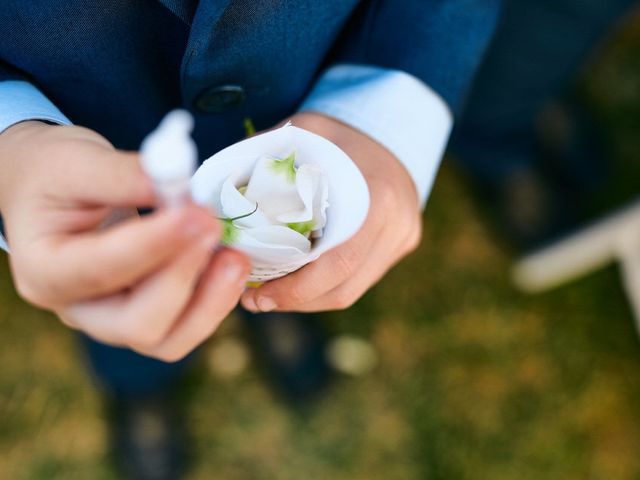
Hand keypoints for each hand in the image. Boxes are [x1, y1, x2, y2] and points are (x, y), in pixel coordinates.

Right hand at [0, 121, 249, 360]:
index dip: (154, 245)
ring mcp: (115, 318)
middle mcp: (79, 308)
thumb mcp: (76, 161)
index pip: (102, 270)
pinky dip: (216, 298)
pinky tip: (230, 261)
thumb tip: (179, 184)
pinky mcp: (148, 313)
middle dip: (184, 279)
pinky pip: (187, 324)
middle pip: (138, 325)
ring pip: (169, 339)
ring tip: (235, 255)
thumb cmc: (57, 177)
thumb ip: (124, 175)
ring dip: (211, 300)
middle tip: (213, 227)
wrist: (53, 195)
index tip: (194, 213)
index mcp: (45, 270)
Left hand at [241, 112, 421, 311]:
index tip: (257, 296)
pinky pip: (360, 278)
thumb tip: (213, 200)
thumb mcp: (301, 136)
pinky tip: (298, 278)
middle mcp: (396, 227)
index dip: (297, 291)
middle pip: (344, 288)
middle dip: (296, 301)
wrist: (392, 125)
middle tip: (255, 300)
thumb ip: (263, 164)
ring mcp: (401, 239)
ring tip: (271, 293)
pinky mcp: (398, 246)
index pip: (339, 264)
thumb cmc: (339, 132)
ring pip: (351, 290)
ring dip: (309, 298)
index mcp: (376, 200)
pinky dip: (325, 284)